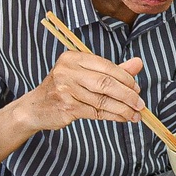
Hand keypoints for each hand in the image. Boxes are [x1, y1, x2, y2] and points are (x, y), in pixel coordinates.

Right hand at [20, 52, 146, 131]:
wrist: (36, 107)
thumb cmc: (64, 88)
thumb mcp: (85, 74)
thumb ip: (112, 70)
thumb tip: (139, 63)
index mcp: (73, 58)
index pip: (106, 66)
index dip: (125, 78)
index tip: (137, 88)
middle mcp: (68, 71)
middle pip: (106, 83)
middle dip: (127, 95)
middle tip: (140, 104)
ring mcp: (66, 90)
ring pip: (102, 100)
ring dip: (123, 109)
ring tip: (135, 115)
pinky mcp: (67, 108)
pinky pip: (96, 112)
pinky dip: (113, 116)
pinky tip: (122, 118)